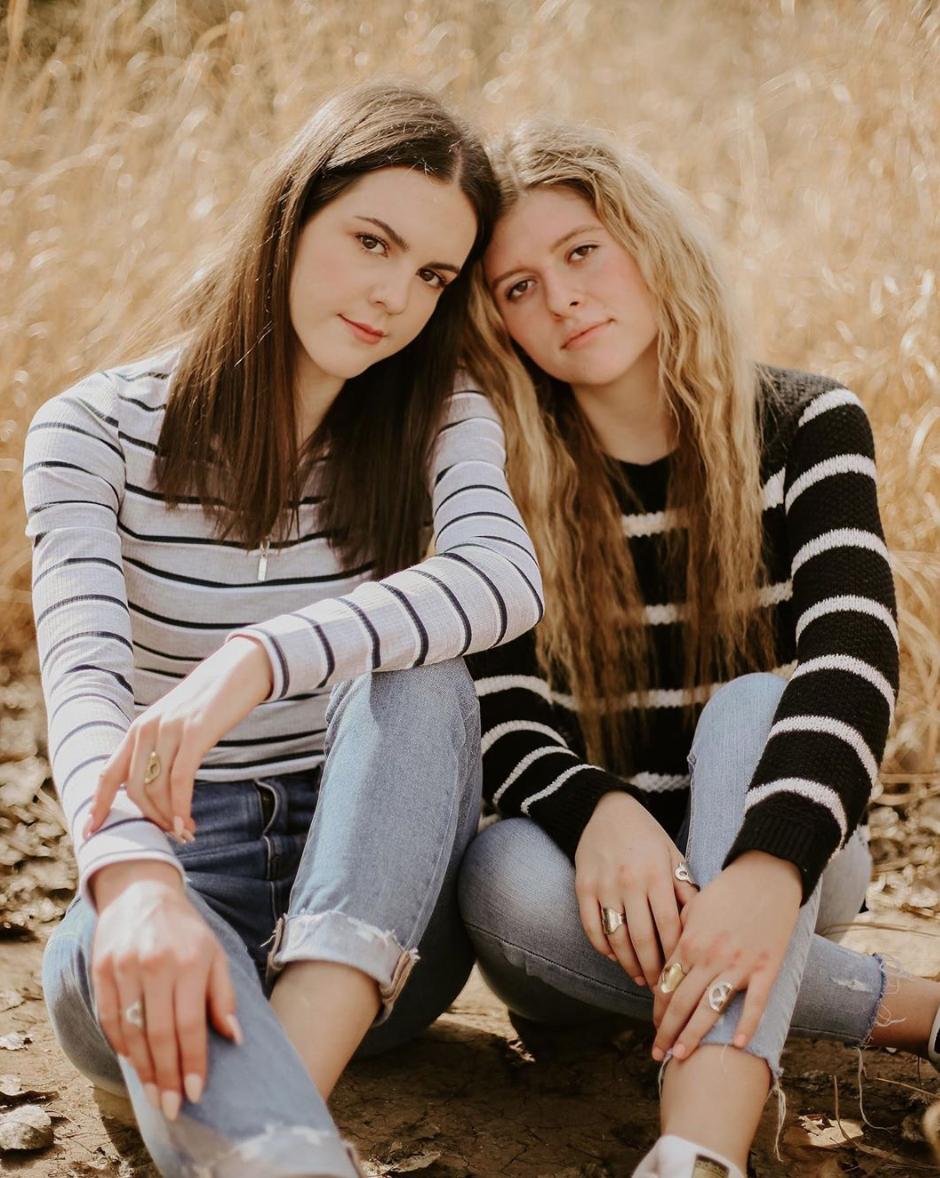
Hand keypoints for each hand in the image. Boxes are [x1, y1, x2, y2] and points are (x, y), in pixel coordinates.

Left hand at [86, 637, 272, 839]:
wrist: (239, 669)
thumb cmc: (211, 702)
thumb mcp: (176, 723)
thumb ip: (161, 749)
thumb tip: (156, 786)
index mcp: (138, 729)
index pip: (108, 774)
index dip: (99, 805)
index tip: (92, 832)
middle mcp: (146, 729)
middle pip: (134, 789)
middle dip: (151, 818)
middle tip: (171, 834)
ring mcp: (169, 730)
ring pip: (157, 788)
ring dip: (169, 817)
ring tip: (185, 831)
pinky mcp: (193, 733)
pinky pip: (180, 779)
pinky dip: (180, 806)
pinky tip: (186, 822)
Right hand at [90, 861, 241, 1118]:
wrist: (142, 892)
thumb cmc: (186, 930)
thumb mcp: (214, 954)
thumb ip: (224, 996)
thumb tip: (235, 1038)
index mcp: (190, 962)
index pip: (191, 1024)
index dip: (193, 1062)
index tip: (196, 1093)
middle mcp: (156, 965)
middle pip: (160, 1034)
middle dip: (167, 1076)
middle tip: (173, 1107)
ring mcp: (125, 967)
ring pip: (132, 1031)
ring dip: (143, 1069)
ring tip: (155, 1095)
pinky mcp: (101, 969)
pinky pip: (108, 1018)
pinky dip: (120, 1045)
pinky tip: (133, 1063)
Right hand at [575, 792, 698, 987]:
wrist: (606, 809)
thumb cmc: (647, 835)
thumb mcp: (673, 856)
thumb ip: (685, 890)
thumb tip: (698, 927)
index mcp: (656, 874)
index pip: (668, 926)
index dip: (674, 956)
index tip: (680, 975)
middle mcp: (629, 881)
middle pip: (642, 938)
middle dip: (652, 970)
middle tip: (660, 989)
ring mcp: (603, 885)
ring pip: (616, 937)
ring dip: (628, 964)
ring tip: (639, 978)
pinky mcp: (582, 886)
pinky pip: (591, 926)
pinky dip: (603, 947)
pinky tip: (615, 957)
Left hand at [651, 850, 801, 1061]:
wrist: (767, 876)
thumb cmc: (728, 890)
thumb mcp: (694, 907)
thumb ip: (679, 935)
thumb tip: (667, 962)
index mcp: (689, 941)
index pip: (666, 984)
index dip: (658, 1010)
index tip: (653, 1028)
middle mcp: (710, 957)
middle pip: (682, 1002)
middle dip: (667, 1031)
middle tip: (656, 1054)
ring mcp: (739, 965)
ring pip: (710, 1008)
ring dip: (693, 1035)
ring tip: (680, 1057)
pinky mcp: (766, 969)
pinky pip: (755, 1004)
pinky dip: (745, 1025)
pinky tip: (734, 1045)